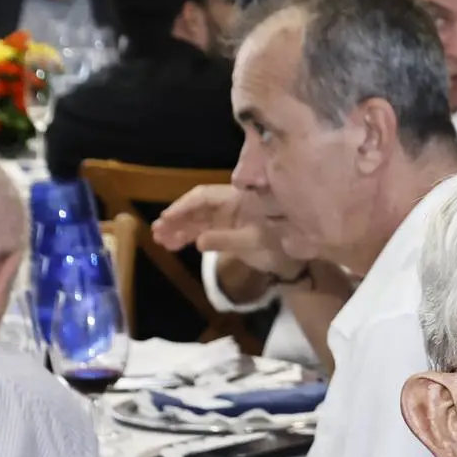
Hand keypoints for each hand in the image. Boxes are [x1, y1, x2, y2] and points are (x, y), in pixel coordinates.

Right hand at [152, 185, 303, 278]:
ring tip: (162, 242)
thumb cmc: (279, 245)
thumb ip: (226, 240)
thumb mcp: (254, 243)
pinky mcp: (229, 231)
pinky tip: (176, 245)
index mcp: (238, 200)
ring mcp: (229, 218)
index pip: (204, 197)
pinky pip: (205, 231)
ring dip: (179, 229)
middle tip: (157, 233)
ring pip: (198, 220)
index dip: (183, 206)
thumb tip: (197, 242)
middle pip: (197, 208)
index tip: (166, 217)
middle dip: (177, 219)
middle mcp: (230, 205)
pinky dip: (190, 237)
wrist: (299, 259)